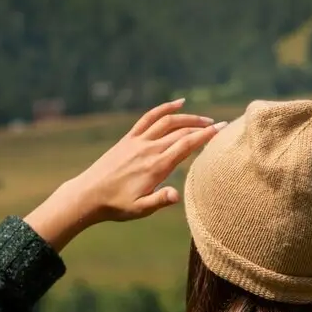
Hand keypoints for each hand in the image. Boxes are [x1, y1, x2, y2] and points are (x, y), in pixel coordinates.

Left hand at [25, 99, 225, 251]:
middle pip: (181, 132)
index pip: (186, 145)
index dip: (206, 136)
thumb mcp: (140, 209)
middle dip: (202, 127)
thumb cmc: (117, 205)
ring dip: (188, 117)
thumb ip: (160, 200)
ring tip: (204, 120)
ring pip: (168, 122)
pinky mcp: (129, 139)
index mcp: (156, 166)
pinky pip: (149, 118)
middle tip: (220, 126)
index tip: (222, 129)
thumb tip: (176, 195)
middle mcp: (149, 149)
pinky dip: (164, 108)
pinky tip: (178, 103)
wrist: (88, 195)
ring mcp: (138, 141)